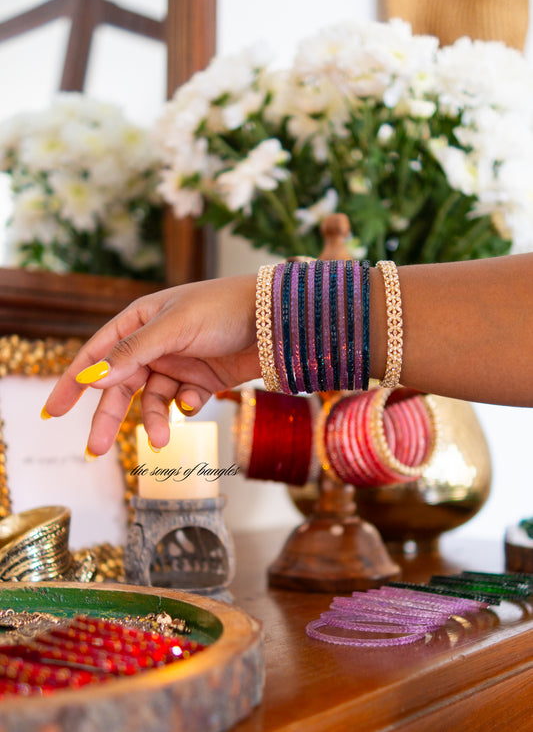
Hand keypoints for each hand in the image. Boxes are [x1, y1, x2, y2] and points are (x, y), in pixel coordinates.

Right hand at [44, 274, 259, 455]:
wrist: (277, 319)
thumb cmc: (223, 309)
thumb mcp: (174, 327)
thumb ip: (133, 353)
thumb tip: (92, 377)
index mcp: (139, 321)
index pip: (98, 354)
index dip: (75, 382)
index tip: (53, 411)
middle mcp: (155, 343)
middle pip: (122, 385)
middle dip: (109, 415)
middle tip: (96, 448)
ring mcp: (178, 362)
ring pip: (153, 399)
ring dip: (155, 418)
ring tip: (160, 439)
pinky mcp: (202, 378)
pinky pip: (183, 400)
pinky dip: (186, 405)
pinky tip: (197, 401)